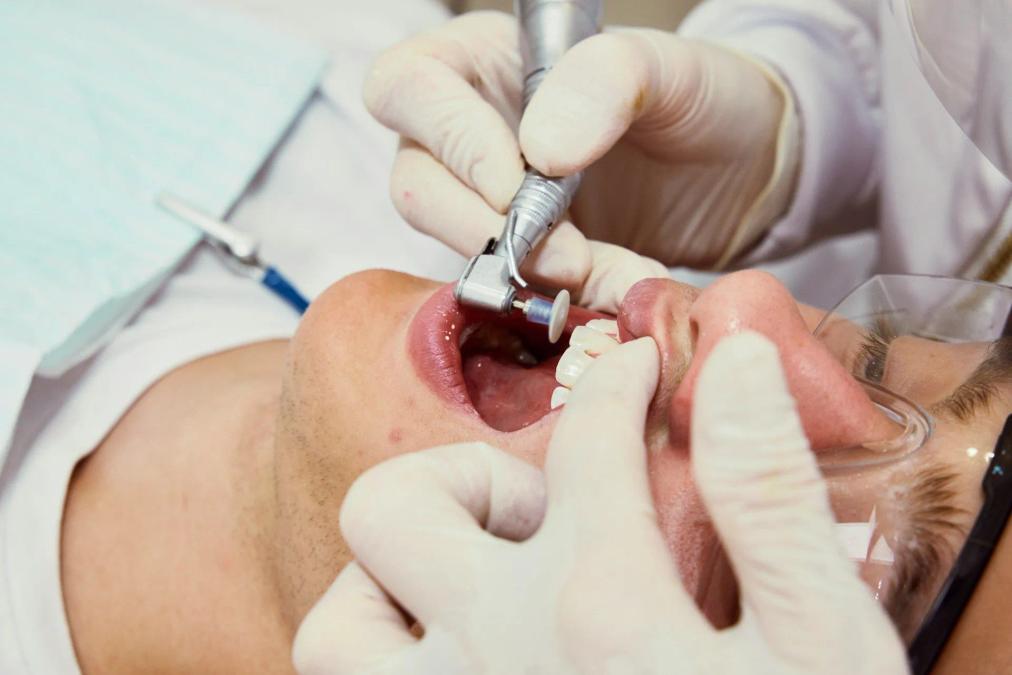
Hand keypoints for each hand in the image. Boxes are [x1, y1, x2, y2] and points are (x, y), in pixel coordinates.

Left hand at [293, 332, 905, 673]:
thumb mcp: (821, 646)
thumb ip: (768, 498)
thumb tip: (729, 364)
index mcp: (596, 605)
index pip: (586, 441)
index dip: (617, 387)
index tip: (634, 377)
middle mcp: (493, 657)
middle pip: (393, 506)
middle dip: (462, 480)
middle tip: (542, 518)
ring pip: (339, 625)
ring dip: (392, 587)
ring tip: (476, 597)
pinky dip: (388, 665)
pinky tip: (464, 662)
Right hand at [364, 12, 796, 310]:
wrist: (747, 172)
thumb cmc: (706, 98)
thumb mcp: (671, 70)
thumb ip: (605, 83)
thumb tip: (538, 152)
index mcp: (485, 60)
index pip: (410, 89)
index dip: (449, 141)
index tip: (515, 184)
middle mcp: (472, 131)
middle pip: (416, 180)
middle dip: (482, 228)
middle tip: (564, 251)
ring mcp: (493, 201)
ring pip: (456, 245)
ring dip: (525, 273)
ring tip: (604, 273)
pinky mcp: (526, 257)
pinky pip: (515, 288)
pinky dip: (563, 298)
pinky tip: (617, 290)